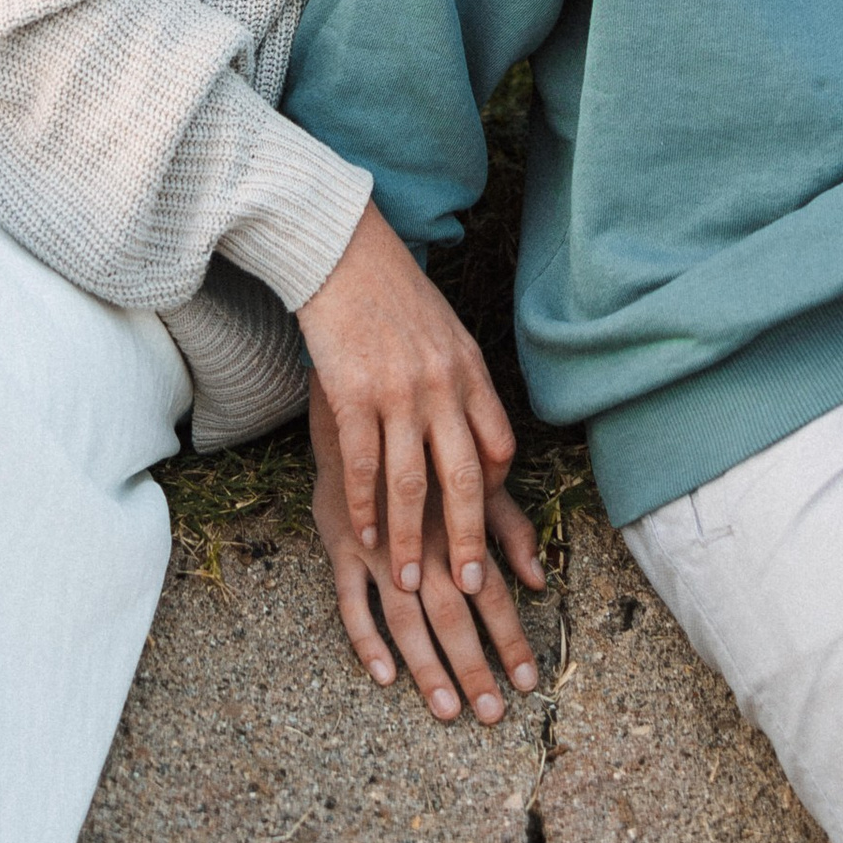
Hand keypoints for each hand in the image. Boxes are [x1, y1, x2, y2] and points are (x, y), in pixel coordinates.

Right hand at [297, 197, 515, 596]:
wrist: (343, 254)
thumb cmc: (394, 297)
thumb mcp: (446, 335)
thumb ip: (462, 384)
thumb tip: (477, 434)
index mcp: (471, 372)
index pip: (499, 447)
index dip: (495, 493)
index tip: (489, 530)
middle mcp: (442, 386)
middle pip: (463, 478)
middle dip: (467, 539)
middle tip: (468, 587)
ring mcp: (398, 391)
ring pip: (411, 483)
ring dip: (411, 538)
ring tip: (410, 579)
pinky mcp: (352, 394)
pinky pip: (363, 464)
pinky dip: (364, 506)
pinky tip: (363, 534)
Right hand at [310, 381, 544, 721]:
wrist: (363, 388)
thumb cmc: (425, 437)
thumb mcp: (473, 474)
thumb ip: (508, 527)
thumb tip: (542, 579)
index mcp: (457, 519)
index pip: (492, 590)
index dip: (511, 636)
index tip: (529, 681)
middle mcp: (422, 535)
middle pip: (453, 612)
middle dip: (476, 665)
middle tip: (493, 713)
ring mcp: (377, 541)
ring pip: (404, 615)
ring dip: (426, 664)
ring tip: (448, 708)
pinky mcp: (338, 539)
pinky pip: (349, 598)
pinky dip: (365, 638)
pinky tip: (384, 675)